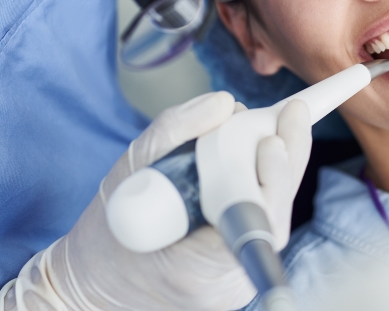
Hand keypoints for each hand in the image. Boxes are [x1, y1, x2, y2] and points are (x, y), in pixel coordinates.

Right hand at [0, 92, 311, 310]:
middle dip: (286, 160)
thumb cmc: (106, 235)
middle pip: (274, 216)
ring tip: (275, 128)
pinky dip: (261, 186)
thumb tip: (224, 103)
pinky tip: (259, 157)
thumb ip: (173, 134)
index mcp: (195, 269)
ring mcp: (234, 285)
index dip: (273, 178)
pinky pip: (259, 222)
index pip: (255, 223)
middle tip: (293, 114)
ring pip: (271, 218)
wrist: (95, 284)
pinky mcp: (237, 273)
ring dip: (275, 171)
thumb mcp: (127, 174)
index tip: (275, 139)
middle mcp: (224, 285)